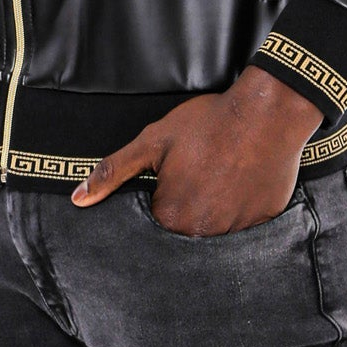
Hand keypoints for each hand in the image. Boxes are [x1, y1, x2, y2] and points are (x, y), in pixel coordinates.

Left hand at [69, 67, 324, 235]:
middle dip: (184, 206)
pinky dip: (238, 209)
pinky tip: (239, 182)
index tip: (170, 177)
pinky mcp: (262, 223)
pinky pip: (242, 226)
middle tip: (197, 173)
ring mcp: (236, 231)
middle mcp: (203, 233)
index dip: (158, 198)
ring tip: (219, 175)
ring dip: (211, 209)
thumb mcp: (154, 141)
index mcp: (171, 216)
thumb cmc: (209, 123)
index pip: (152, 223)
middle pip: (182, 230)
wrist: (268, 112)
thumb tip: (78, 199)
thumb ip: (114, 171)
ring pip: (213, 229)